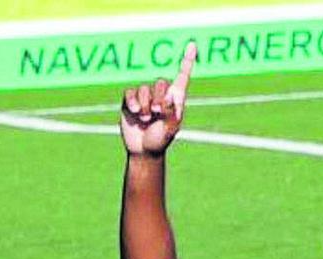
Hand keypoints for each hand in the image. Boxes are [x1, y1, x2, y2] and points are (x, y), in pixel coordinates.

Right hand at [120, 42, 196, 156]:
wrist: (143, 150)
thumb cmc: (160, 140)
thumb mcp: (170, 129)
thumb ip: (171, 112)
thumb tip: (170, 96)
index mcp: (175, 99)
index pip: (182, 76)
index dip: (187, 60)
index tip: (192, 45)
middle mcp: (161, 95)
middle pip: (160, 83)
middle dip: (158, 99)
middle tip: (157, 114)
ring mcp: (145, 97)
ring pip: (144, 89)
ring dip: (145, 105)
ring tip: (146, 119)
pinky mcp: (130, 101)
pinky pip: (130, 93)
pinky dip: (133, 102)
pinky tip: (136, 112)